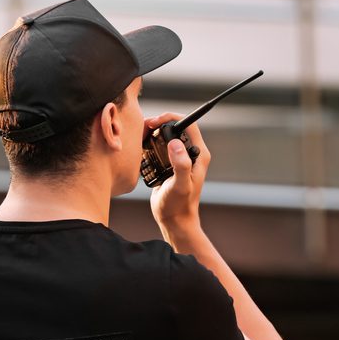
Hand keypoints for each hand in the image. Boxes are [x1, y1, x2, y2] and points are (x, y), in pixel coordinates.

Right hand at [146, 113, 210, 233]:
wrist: (174, 220)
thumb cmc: (179, 206)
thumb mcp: (180, 185)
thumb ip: (181, 165)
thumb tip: (175, 143)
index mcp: (198, 154)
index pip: (188, 124)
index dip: (171, 118)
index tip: (155, 122)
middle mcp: (190, 153)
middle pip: (176, 127)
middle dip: (159, 124)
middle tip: (144, 129)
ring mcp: (179, 158)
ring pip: (166, 136)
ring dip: (152, 133)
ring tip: (140, 137)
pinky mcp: (169, 164)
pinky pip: (159, 147)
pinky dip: (149, 144)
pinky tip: (140, 148)